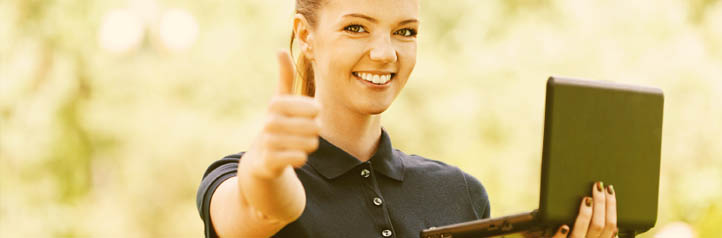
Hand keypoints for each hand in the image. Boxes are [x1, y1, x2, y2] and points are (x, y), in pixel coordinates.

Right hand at [244, 50, 320, 178]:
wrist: (261, 157)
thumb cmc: (278, 123)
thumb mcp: (281, 99)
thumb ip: (285, 76)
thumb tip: (280, 49)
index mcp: (276, 104)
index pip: (315, 108)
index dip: (316, 114)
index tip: (307, 116)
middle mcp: (270, 122)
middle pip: (315, 127)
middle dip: (314, 131)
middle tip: (302, 133)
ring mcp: (269, 142)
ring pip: (310, 144)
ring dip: (308, 145)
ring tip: (297, 143)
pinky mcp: (270, 161)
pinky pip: (300, 158)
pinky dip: (301, 158)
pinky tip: (291, 156)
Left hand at [551, 181, 617, 237]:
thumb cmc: (578, 236)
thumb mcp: (593, 237)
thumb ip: (601, 233)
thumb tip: (615, 228)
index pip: (610, 224)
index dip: (611, 207)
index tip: (609, 190)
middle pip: (598, 224)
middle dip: (600, 203)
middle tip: (598, 186)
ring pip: (582, 229)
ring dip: (585, 214)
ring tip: (586, 199)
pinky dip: (562, 233)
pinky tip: (564, 226)